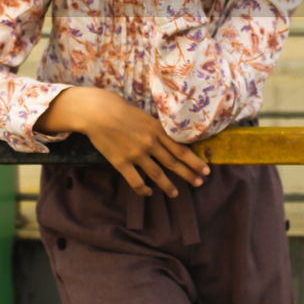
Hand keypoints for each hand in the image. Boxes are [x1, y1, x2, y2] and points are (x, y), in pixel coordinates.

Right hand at [36, 86, 209, 197]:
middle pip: (174, 163)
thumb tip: (166, 138)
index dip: (195, 161)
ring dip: (169, 186)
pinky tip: (148, 193)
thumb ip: (155, 128)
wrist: (97, 112)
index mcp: (156, 129)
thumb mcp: (143, 116)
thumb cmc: (119, 109)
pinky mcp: (121, 162)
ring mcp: (136, 154)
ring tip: (176, 194)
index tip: (206, 170)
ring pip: (158, 175)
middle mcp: (150, 143)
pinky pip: (136, 181)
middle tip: (200, 183)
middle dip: (189, 174)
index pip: (181, 149)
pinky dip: (143, 190)